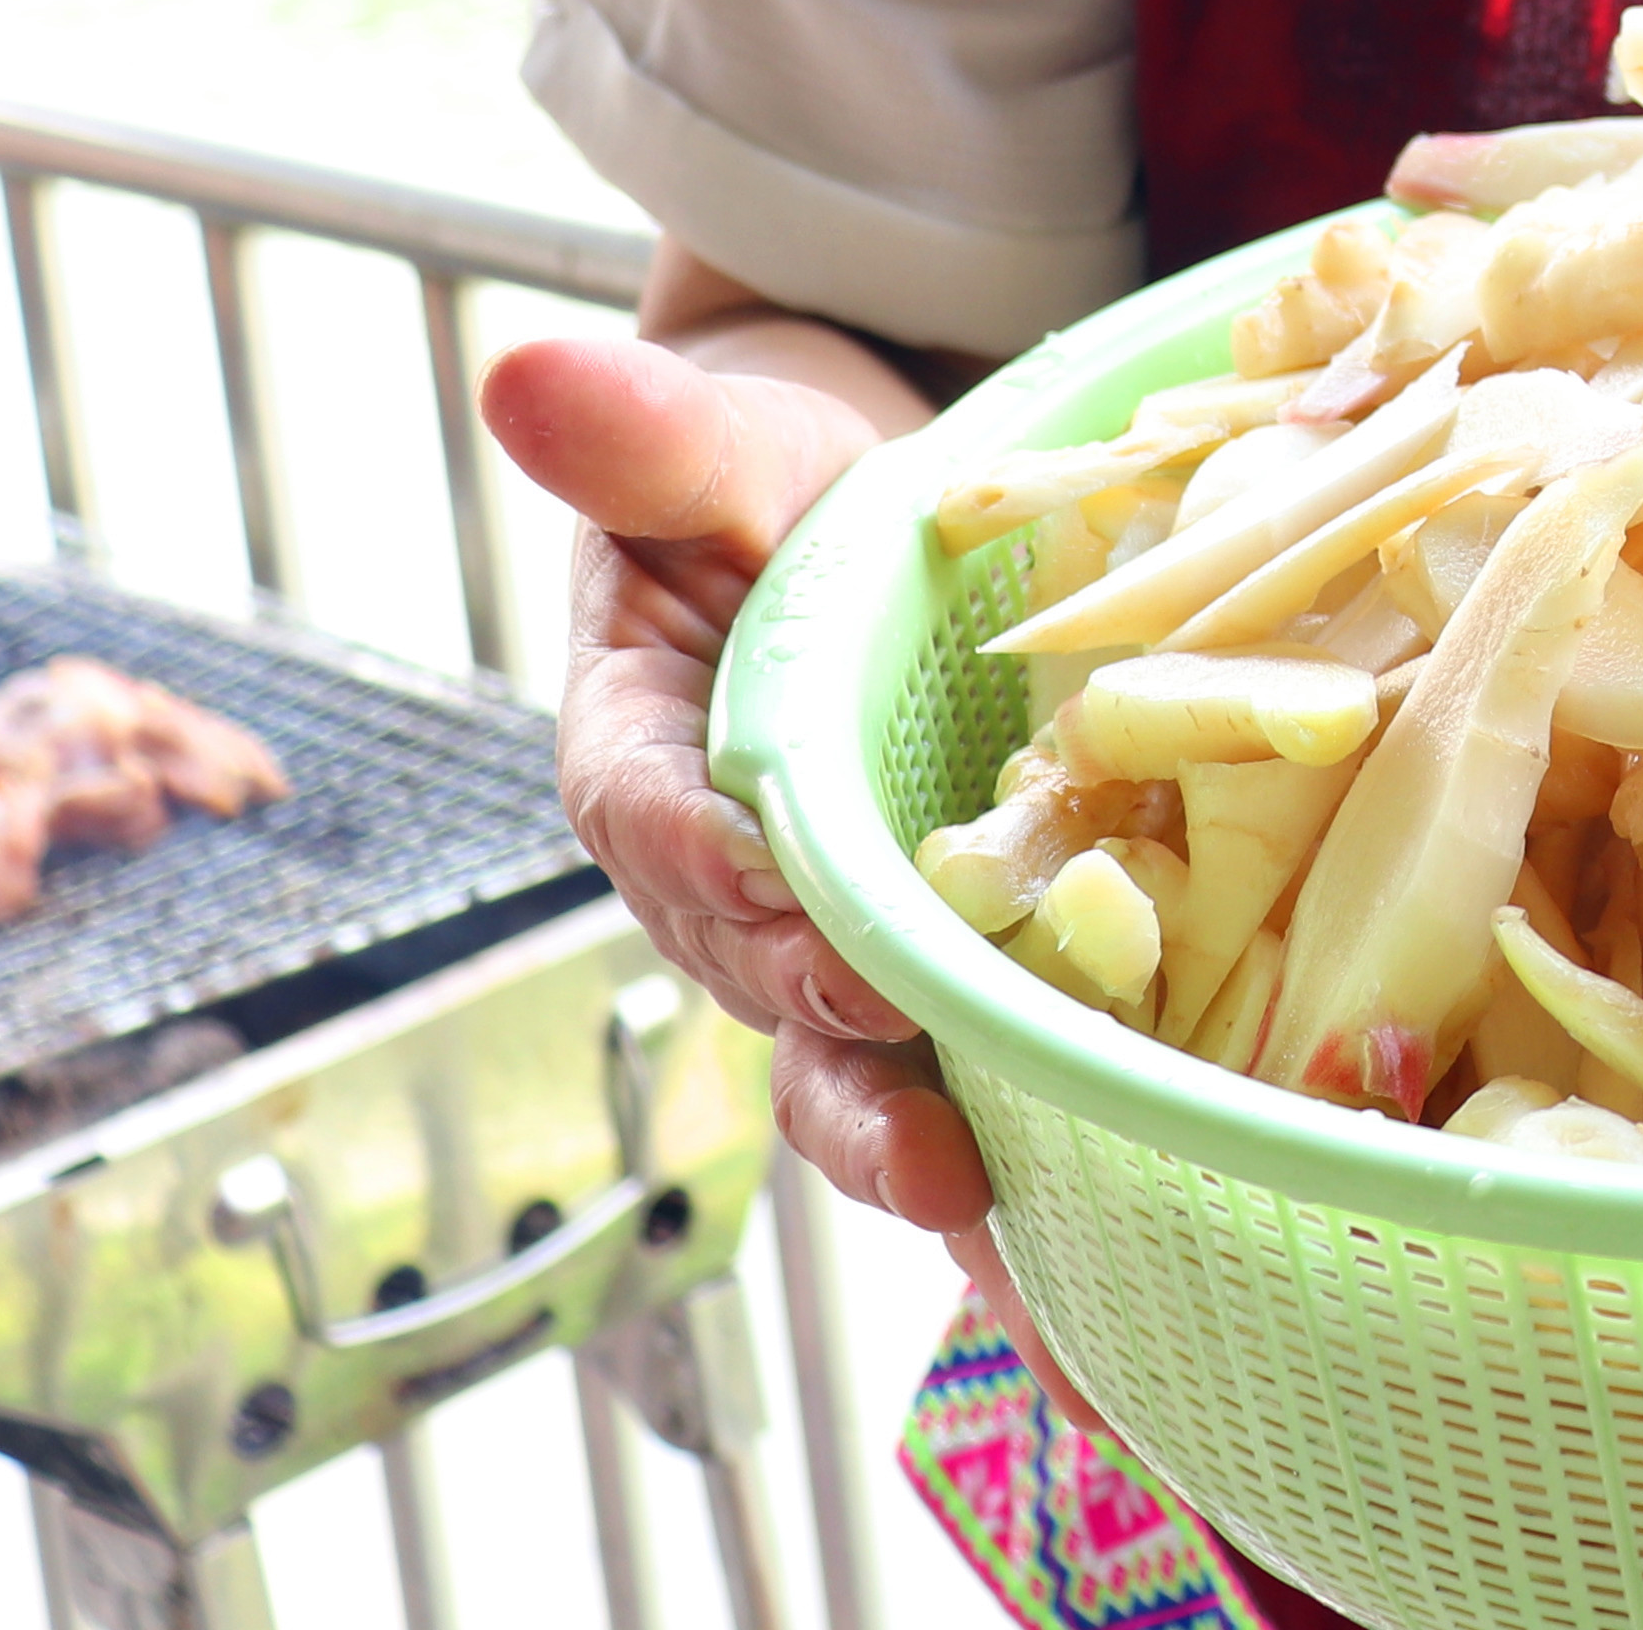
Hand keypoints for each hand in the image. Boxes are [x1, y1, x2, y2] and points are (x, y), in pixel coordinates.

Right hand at [482, 329, 1018, 1245]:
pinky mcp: (944, 961)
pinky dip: (1037, 1164)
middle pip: (770, 1002)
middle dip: (849, 1085)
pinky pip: (974, 1071)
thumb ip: (643, 434)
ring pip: (866, 1070)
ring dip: (935, 1151)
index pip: (665, 831)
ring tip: (1015, 1227)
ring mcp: (834, 943)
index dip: (725, 890)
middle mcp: (731, 886)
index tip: (802, 932)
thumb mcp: (717, 439)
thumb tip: (523, 367)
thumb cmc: (771, 472)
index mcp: (647, 760)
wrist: (867, 505)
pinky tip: (1119, 1274)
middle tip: (938, 1151)